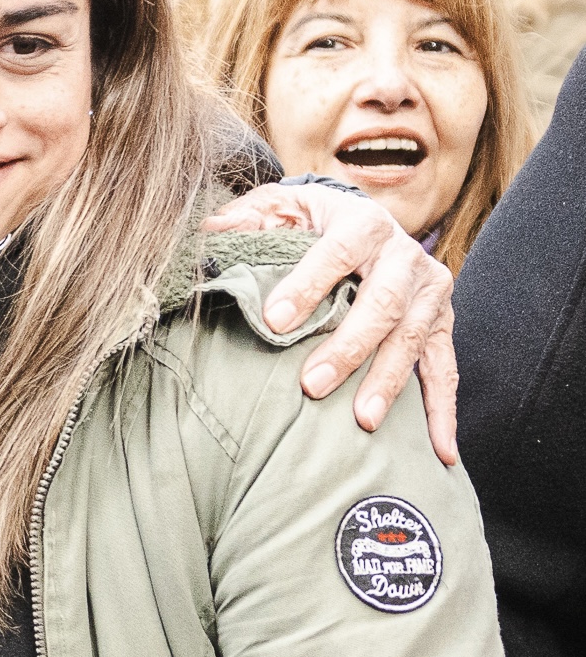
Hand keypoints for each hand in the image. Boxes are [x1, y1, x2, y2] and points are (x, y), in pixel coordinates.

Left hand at [201, 184, 456, 464]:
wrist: (368, 222)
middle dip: (348, 348)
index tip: (275, 321)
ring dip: (388, 382)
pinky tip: (439, 450)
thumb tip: (212, 230)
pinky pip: (444, 369)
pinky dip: (442, 412)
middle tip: (311, 385)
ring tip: (362, 419)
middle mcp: (406, 255)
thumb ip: (249, 216)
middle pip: (382, 304)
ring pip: (412, 339)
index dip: (307, 285)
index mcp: (363, 222)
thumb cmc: (313, 221)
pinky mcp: (441, 323)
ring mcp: (429, 292)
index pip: (337, 252)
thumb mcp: (281, 206)